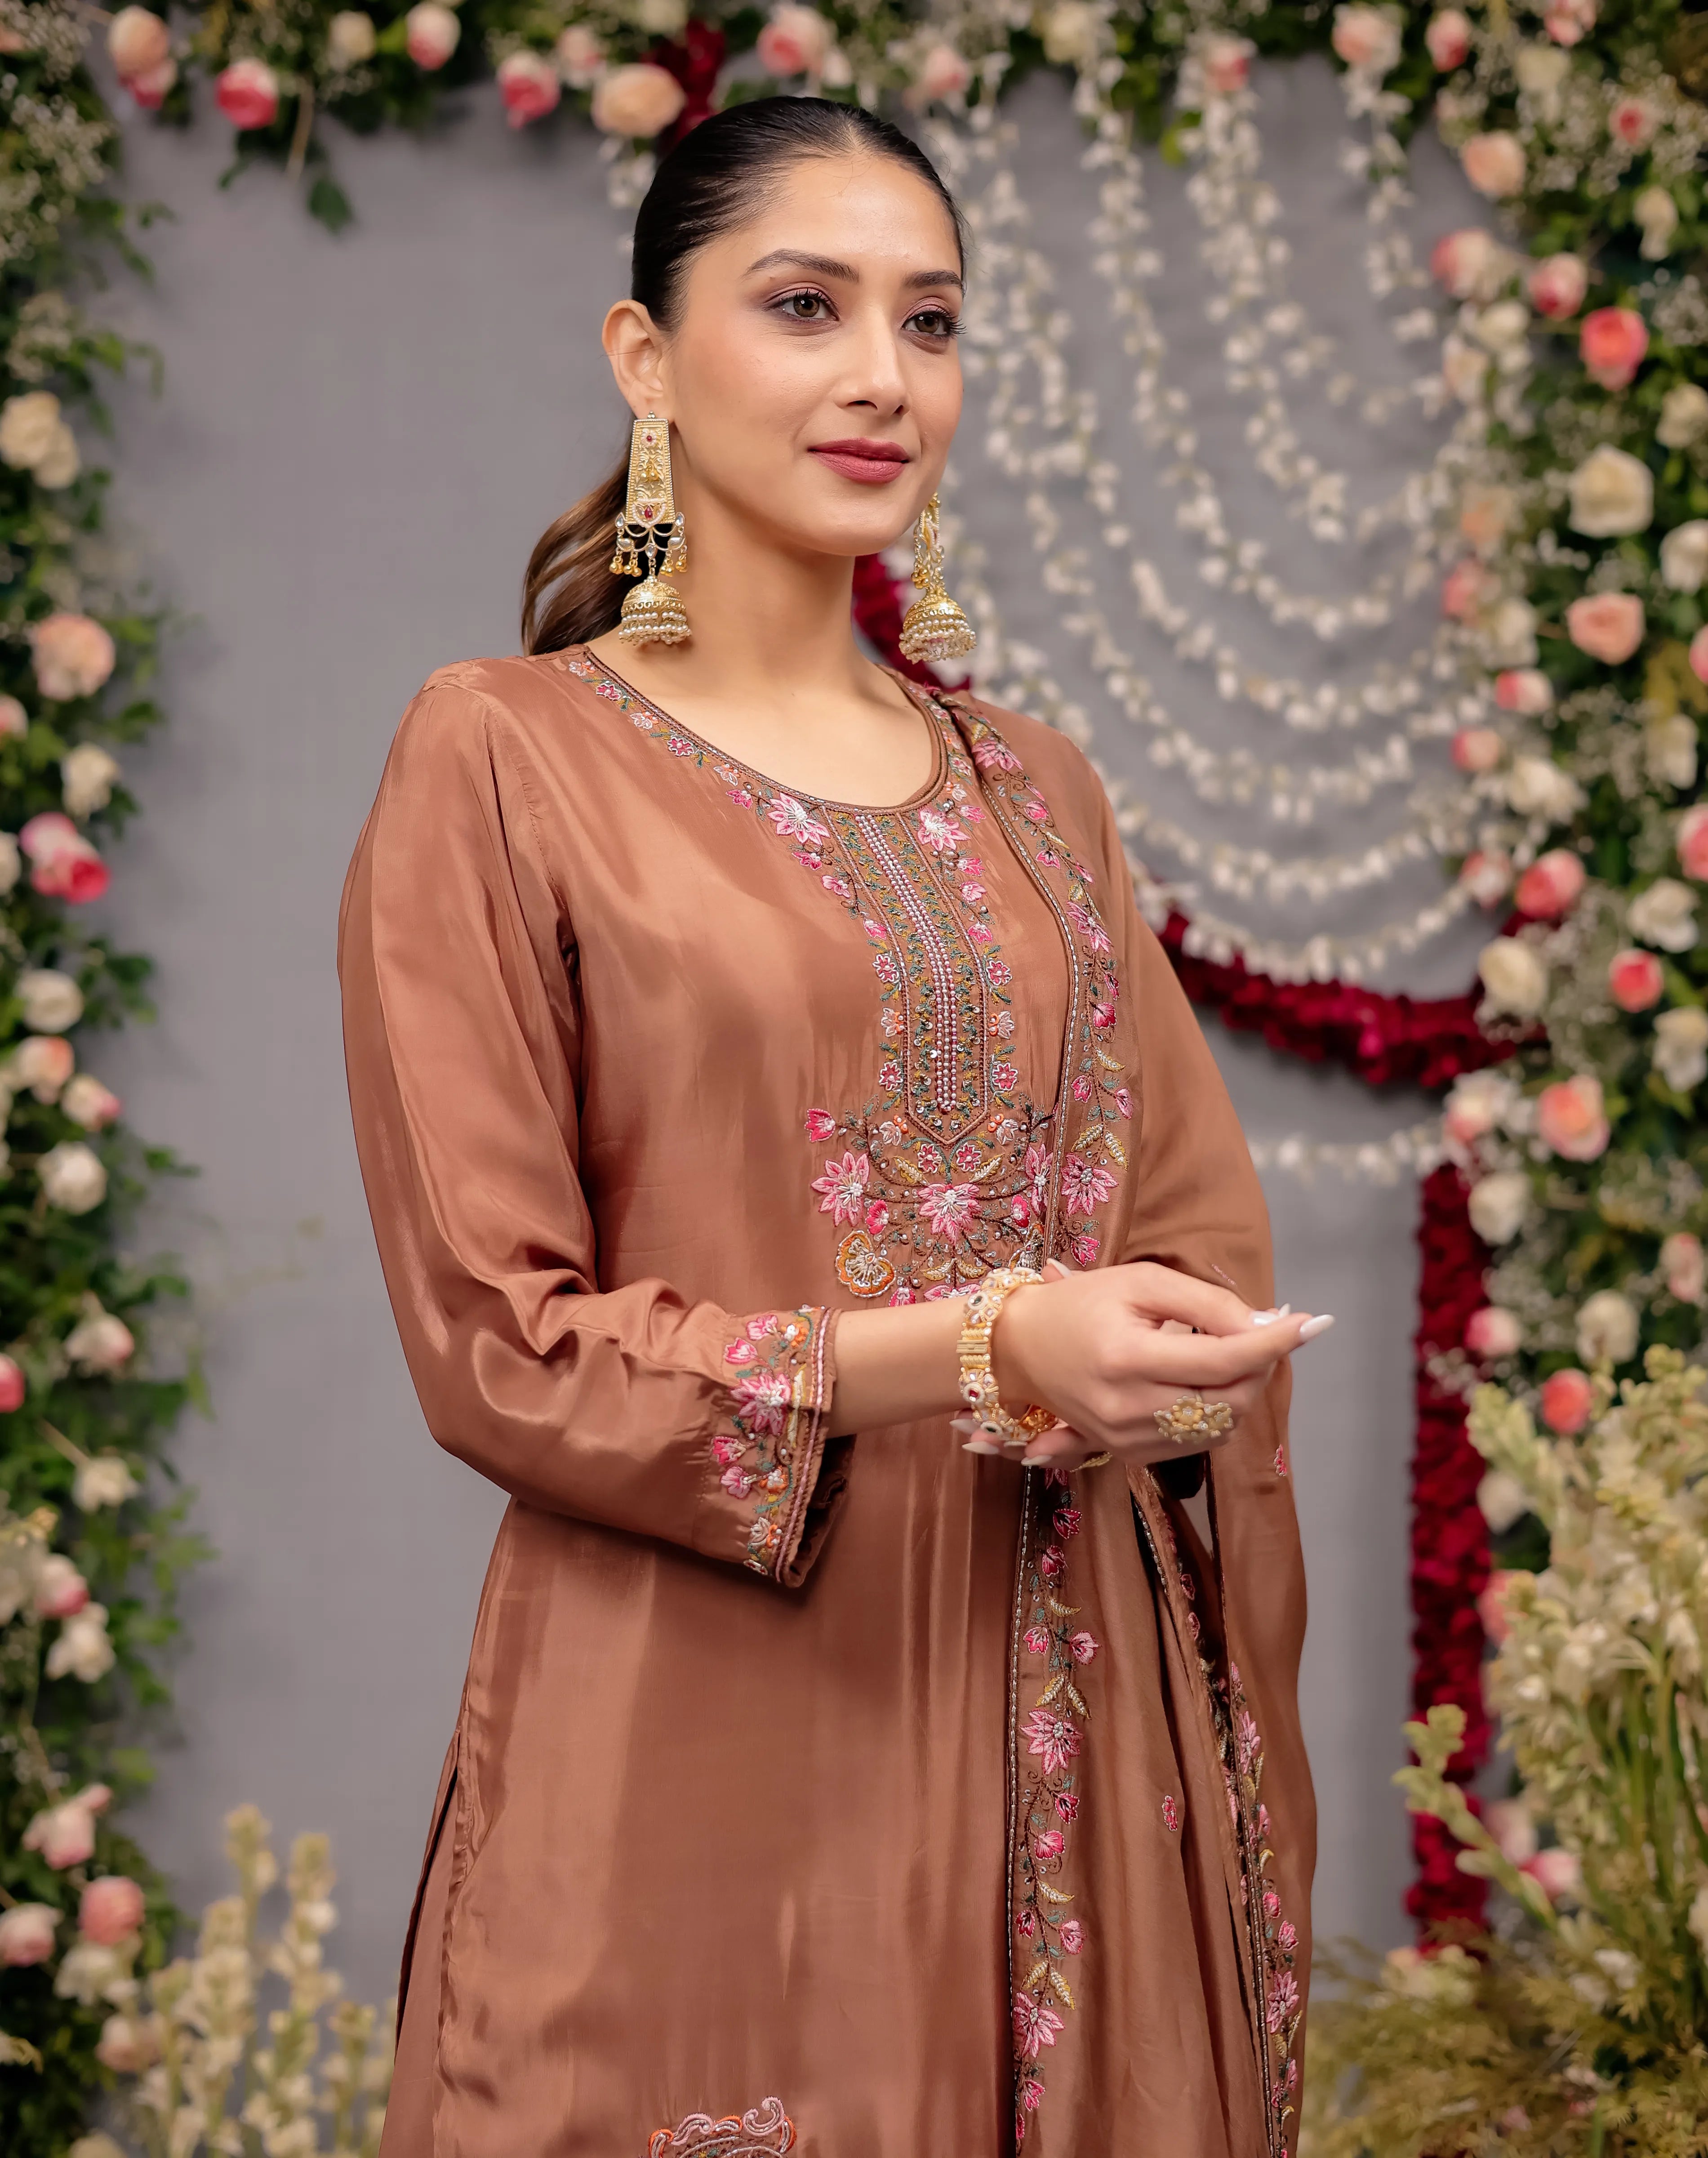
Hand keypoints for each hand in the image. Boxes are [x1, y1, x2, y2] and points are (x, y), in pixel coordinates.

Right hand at [975, 1259, 1329, 1472]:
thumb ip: (1206, 1303)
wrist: (1019, 1349)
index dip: (1275, 1343)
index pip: (1224, 1361)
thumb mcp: (1141, 1282)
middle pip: (1231, 1401)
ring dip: (1241, 1390)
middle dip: (1260, 1366)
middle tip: (1265, 1331)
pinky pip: (1198, 1441)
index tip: (1313, 1322)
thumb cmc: (1082, 1304)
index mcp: (1127, 1360)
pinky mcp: (1128, 1456)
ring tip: (1229, 1352)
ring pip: (1221, 1427)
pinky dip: (1216, 1411)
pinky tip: (1204, 1380)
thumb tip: (1265, 1325)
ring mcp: (1127, 1441)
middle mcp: (1128, 1410)